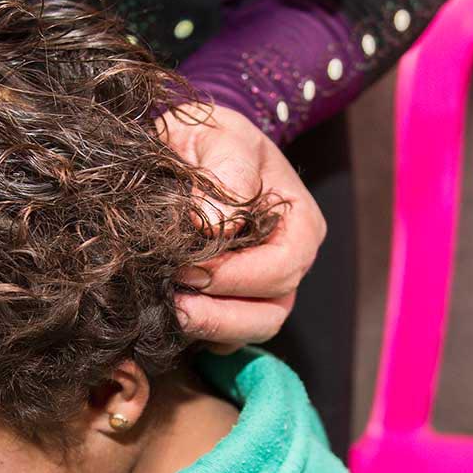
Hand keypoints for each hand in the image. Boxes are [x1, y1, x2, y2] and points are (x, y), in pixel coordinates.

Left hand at [160, 104, 325, 349]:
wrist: (191, 150)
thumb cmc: (212, 139)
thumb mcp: (221, 135)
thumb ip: (227, 170)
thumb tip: (218, 225)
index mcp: (301, 224)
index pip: (282, 267)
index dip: (235, 274)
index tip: (186, 265)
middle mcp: (291, 262)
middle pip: (272, 310)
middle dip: (220, 309)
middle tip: (173, 297)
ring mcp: (265, 288)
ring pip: (252, 329)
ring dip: (211, 326)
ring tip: (172, 311)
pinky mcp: (236, 303)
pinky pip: (229, 337)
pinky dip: (204, 334)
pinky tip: (173, 315)